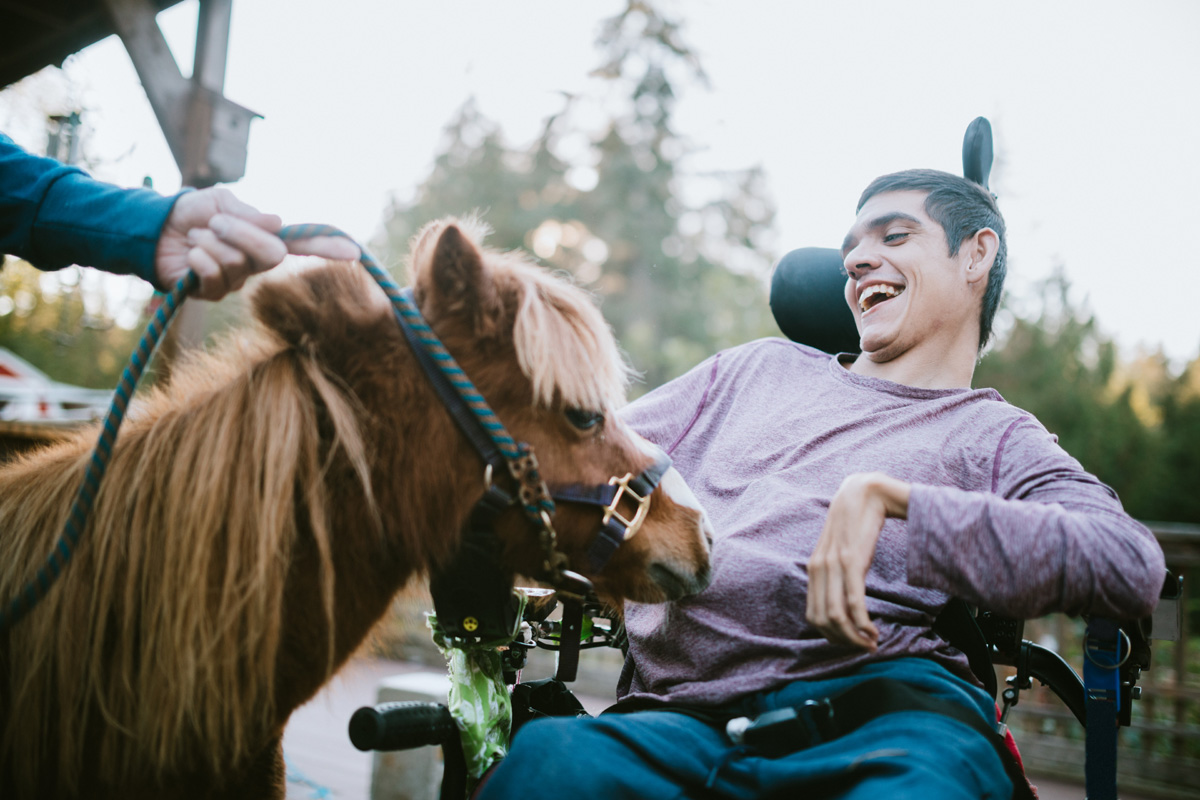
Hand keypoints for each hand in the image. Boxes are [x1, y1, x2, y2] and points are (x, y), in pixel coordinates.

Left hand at [155, 188, 360, 300]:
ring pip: (238, 262)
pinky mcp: (214, 293)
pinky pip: (214, 274)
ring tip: (196, 236)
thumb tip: (277, 223)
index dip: (327, 247)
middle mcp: (257, 262)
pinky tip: (190, 254)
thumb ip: (249, 214)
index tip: (354, 251)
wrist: (153, 230)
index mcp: (264, 238)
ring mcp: (237, 280)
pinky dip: (198, 257)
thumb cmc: (191, 213)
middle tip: (216, 222)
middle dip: (242, 233)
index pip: (303, 244)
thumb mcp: (221, 202)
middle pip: (272, 254)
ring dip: (210, 241)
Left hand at [806, 472, 909, 650]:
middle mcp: (818, 569)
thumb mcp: (842, 550)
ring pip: (836, 616)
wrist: (867, 492)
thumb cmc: (857, 523)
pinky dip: (862, 623)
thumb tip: (845, 599)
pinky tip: (873, 631)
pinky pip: (853, 602)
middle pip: (822, 621)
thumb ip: (838, 572)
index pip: (813, 615)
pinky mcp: (851, 561)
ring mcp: (833, 565)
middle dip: (843, 642)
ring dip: (854, 637)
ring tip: (871, 643)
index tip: (852, 643)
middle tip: (865, 649)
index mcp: (814, 569)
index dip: (832, 637)